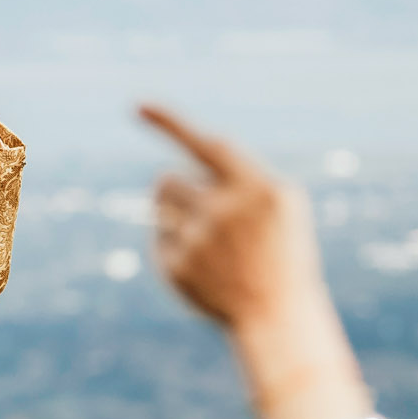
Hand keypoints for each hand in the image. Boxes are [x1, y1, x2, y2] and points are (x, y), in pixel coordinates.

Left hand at [143, 105, 326, 336]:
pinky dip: (175, 245)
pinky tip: (204, 266)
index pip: (207, 144)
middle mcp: (226, 210)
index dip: (171, 122)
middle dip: (176, 190)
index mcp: (260, 189)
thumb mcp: (278, 206)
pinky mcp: (176, 266)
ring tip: (210, 241)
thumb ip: (234, 177)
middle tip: (205, 215)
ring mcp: (199, 240)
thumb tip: (165, 173)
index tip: (138, 105)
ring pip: (159, 206)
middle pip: (167, 178)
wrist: (277, 313)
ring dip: (174, 214)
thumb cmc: (279, 251)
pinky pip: (159, 238)